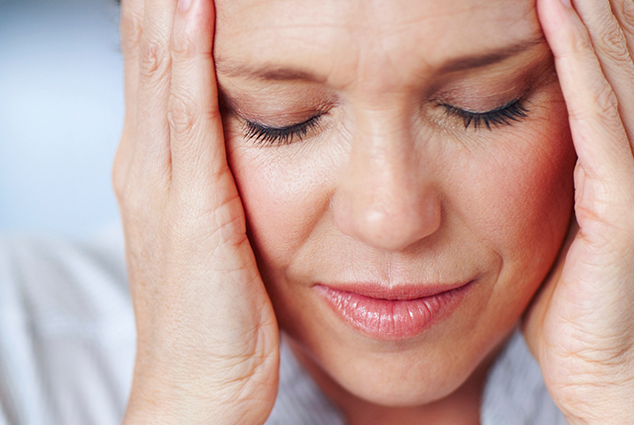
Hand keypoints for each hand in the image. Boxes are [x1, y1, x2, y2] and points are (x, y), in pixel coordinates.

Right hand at [112, 0, 279, 422]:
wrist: (194, 386)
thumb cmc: (211, 317)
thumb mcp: (207, 229)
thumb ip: (209, 175)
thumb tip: (232, 129)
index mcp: (147, 165)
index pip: (149, 62)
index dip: (160, 9)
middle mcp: (141, 162)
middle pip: (143, 50)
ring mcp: (157, 183)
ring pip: (154, 68)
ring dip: (166, 4)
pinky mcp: (188, 206)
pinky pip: (185, 115)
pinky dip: (186, 56)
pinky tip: (196, 7)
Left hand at [524, 0, 633, 421]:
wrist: (602, 371)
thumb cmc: (571, 305)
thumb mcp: (548, 223)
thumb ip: (542, 174)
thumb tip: (489, 134)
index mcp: (616, 156)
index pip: (604, 66)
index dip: (584, 17)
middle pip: (615, 52)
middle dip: (593, 2)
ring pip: (612, 69)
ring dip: (587, 11)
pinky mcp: (623, 201)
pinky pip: (599, 116)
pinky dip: (580, 60)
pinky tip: (559, 13)